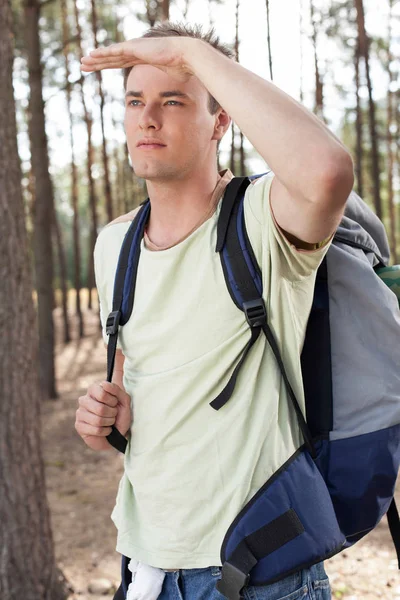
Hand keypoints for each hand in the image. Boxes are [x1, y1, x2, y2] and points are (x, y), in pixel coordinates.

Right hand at [75, 381, 131, 450]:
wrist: (118, 433)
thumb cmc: (120, 415)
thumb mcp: (124, 400)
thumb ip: (116, 390)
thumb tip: (104, 384)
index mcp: (94, 389)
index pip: (102, 393)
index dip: (112, 401)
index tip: (115, 403)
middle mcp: (84, 399)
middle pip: (100, 408)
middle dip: (112, 414)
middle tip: (113, 414)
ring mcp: (79, 413)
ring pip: (98, 420)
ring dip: (109, 423)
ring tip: (109, 422)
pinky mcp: (78, 426)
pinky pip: (96, 430)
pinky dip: (105, 431)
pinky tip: (105, 429)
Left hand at [80, 36, 195, 82]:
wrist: (186, 57)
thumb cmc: (183, 69)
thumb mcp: (172, 81)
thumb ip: (167, 88)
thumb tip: (173, 100)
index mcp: (143, 58)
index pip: (121, 63)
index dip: (108, 65)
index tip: (98, 68)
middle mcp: (137, 51)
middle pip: (112, 58)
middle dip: (97, 62)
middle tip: (84, 66)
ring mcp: (135, 48)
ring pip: (110, 55)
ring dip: (95, 59)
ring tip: (83, 62)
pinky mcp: (134, 47)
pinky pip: (114, 52)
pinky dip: (102, 54)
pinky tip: (91, 56)